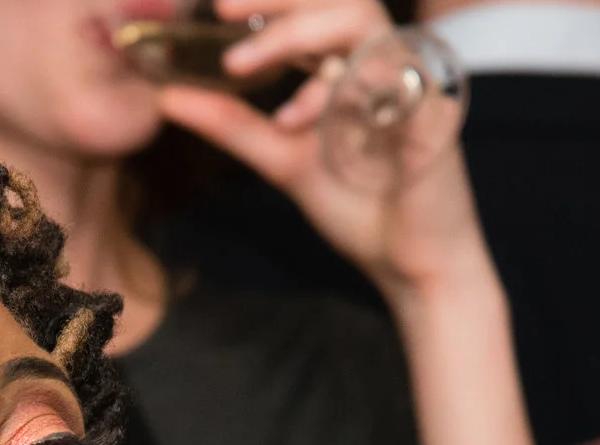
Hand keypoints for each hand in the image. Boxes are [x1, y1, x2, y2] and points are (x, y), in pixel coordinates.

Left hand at [155, 0, 490, 303]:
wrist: (413, 263)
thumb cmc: (361, 206)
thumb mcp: (283, 158)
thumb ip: (233, 126)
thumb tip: (169, 98)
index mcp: (355, 66)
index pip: (317, 8)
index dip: (271, 0)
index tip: (218, 8)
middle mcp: (386, 64)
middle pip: (343, 0)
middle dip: (281, 1)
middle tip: (224, 10)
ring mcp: (412, 85)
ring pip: (363, 24)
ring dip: (298, 36)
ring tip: (241, 66)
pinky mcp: (430, 115)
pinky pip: (387, 79)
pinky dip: (334, 91)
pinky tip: (294, 120)